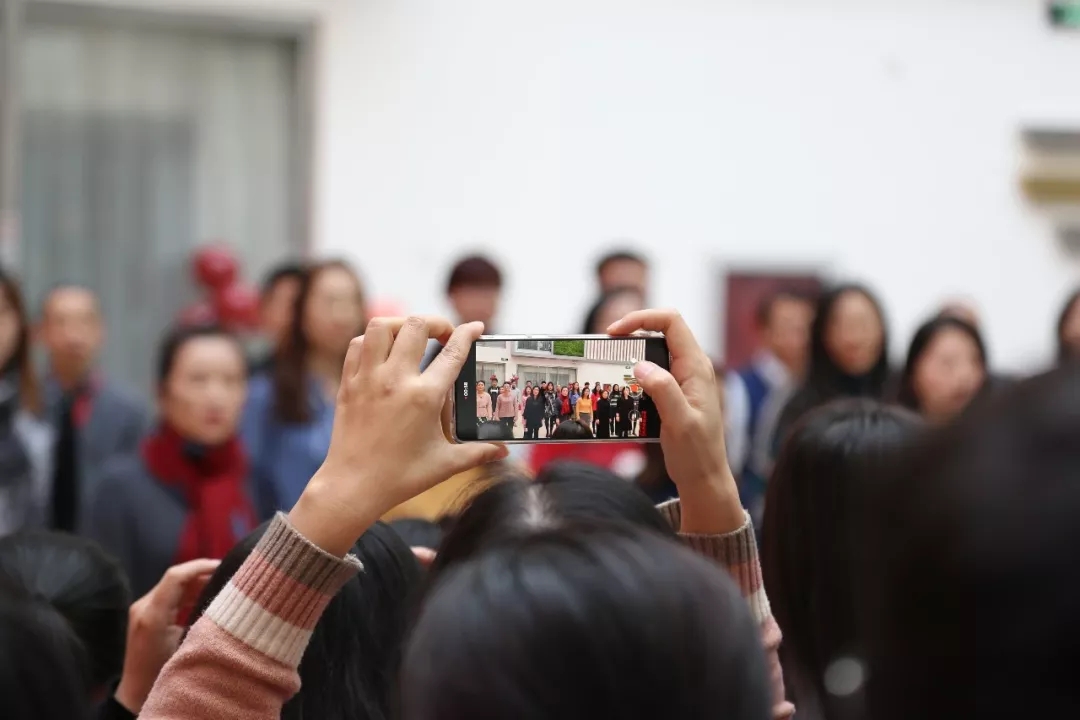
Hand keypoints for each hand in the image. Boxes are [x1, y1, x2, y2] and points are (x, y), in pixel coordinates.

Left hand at [114, 559, 220, 712]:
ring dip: (197, 582)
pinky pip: (169, 596)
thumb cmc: (162, 674)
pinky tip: (206, 597)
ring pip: (173, 585)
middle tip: (229, 575)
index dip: (200, 566)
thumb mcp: (186, 647)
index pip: (176, 576)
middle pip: (175, 578)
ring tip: (222, 584)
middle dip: (202, 573)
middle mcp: (143, 606)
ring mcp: (142, 610)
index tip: (224, 565)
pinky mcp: (145, 616)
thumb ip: (200, 620)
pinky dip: (188, 593)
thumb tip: (225, 602)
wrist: (135, 695)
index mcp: (152, 614)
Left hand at [290, 317, 508, 555]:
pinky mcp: (348, 384)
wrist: (353, 486)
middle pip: (416, 326)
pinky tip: (383, 350)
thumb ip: (478, 453)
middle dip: (436, 322)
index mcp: (424, 397)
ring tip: (411, 333)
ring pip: (381, 326)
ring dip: (400, 323)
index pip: (452, 352)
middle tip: (444, 334)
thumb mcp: (446, 464)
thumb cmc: (401, 477)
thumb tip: (504, 452)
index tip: (476, 327)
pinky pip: (357, 345)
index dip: (468, 334)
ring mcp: (368, 379)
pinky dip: (371, 340)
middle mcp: (395, 380)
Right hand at [607, 309, 743, 534]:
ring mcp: (684, 379)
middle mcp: (692, 367)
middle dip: (631, 332)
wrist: (704, 478)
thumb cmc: (697, 453)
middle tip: (606, 348)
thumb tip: (641, 365)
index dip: (641, 318)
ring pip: (655, 350)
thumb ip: (663, 390)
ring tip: (608, 365)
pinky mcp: (675, 391)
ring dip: (631, 353)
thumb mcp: (680, 422)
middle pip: (661, 330)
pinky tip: (620, 386)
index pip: (671, 321)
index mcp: (696, 367)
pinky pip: (653, 371)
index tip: (614, 332)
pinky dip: (634, 372)